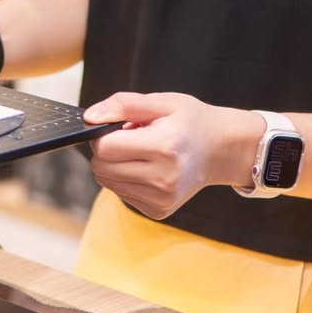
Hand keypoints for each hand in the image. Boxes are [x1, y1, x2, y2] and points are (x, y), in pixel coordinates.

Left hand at [83, 92, 246, 219]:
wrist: (221, 149)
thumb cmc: (191, 122)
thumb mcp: (161, 102)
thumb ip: (123, 105)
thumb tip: (90, 117)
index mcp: (163, 147)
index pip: (105, 148)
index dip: (103, 134)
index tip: (118, 127)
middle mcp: (163, 178)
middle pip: (101, 168)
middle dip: (106, 150)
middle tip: (130, 138)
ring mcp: (162, 199)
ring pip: (107, 182)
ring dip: (115, 165)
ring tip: (141, 152)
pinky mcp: (159, 211)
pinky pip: (121, 194)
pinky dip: (126, 179)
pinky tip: (147, 167)